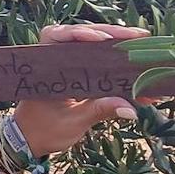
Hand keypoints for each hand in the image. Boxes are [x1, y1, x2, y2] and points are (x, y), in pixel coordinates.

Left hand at [13, 23, 150, 155]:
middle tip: (139, 36)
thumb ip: (99, 111)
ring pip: (93, 47)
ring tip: (144, 44)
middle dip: (111, 34)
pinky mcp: (78, 75)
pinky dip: (117, 64)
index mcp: (45, 68)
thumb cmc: (43, 131)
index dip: (79, 33)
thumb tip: (131, 109)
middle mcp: (56, 60)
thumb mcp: (73, 122)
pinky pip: (98, 62)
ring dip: (117, 45)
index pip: (57, 36)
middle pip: (82, 36)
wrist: (30, 140)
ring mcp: (68, 65)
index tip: (101, 39)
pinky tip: (138, 68)